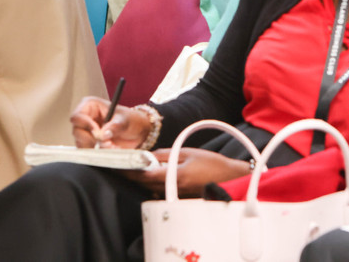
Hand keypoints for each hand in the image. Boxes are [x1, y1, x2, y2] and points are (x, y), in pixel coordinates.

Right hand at [70, 97, 151, 148]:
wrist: (138, 133)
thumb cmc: (131, 120)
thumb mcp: (125, 120)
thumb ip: (114, 126)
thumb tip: (103, 135)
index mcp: (90, 106)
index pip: (77, 117)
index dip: (85, 125)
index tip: (96, 131)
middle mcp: (86, 119)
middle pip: (77, 132)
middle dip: (91, 139)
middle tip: (106, 141)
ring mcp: (87, 133)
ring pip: (81, 144)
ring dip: (97, 147)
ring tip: (112, 145)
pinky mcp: (91, 145)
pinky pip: (89, 152)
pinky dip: (99, 153)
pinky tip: (111, 149)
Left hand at [128, 148, 250, 196]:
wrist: (229, 179)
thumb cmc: (212, 164)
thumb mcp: (188, 152)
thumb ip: (167, 154)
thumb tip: (149, 155)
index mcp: (174, 176)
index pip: (145, 175)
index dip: (130, 171)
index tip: (118, 165)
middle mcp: (173, 189)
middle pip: (146, 183)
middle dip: (133, 174)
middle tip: (122, 165)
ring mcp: (176, 195)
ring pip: (152, 187)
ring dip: (143, 178)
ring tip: (136, 166)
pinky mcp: (180, 196)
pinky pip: (162, 190)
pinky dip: (154, 182)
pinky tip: (154, 174)